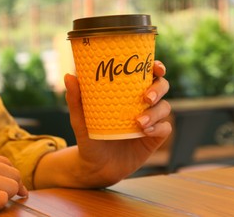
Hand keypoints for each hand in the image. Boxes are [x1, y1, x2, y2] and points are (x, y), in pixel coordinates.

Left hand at [64, 60, 170, 186]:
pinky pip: (164, 128)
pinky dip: (158, 128)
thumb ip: (75, 99)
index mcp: (127, 93)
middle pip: (162, 87)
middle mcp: (141, 104)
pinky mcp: (154, 138)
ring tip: (139, 122)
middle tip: (146, 97)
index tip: (155, 67)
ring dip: (155, 112)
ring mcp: (150, 120)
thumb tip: (69, 75)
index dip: (155, 67)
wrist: (94, 167)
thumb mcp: (80, 119)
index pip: (146, 74)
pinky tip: (145, 131)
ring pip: (164, 107)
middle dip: (158, 88)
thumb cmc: (89, 137)